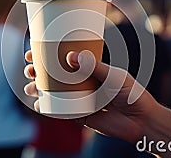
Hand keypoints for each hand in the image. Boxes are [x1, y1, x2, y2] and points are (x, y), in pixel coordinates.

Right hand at [24, 50, 156, 142]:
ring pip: (52, 92)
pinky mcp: (79, 115)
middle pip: (52, 75)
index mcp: (88, 69)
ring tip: (30, 86)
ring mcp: (78, 99)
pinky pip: (59, 111)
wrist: (141, 120)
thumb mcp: (113, 76)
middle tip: (29, 68)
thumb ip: (94, 67)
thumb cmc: (131, 93)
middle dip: (36, 71)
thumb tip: (70, 56)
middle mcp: (80, 83)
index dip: (46, 54)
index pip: (63, 59)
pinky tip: (37, 104)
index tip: (33, 49)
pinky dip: (46, 108)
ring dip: (37, 89)